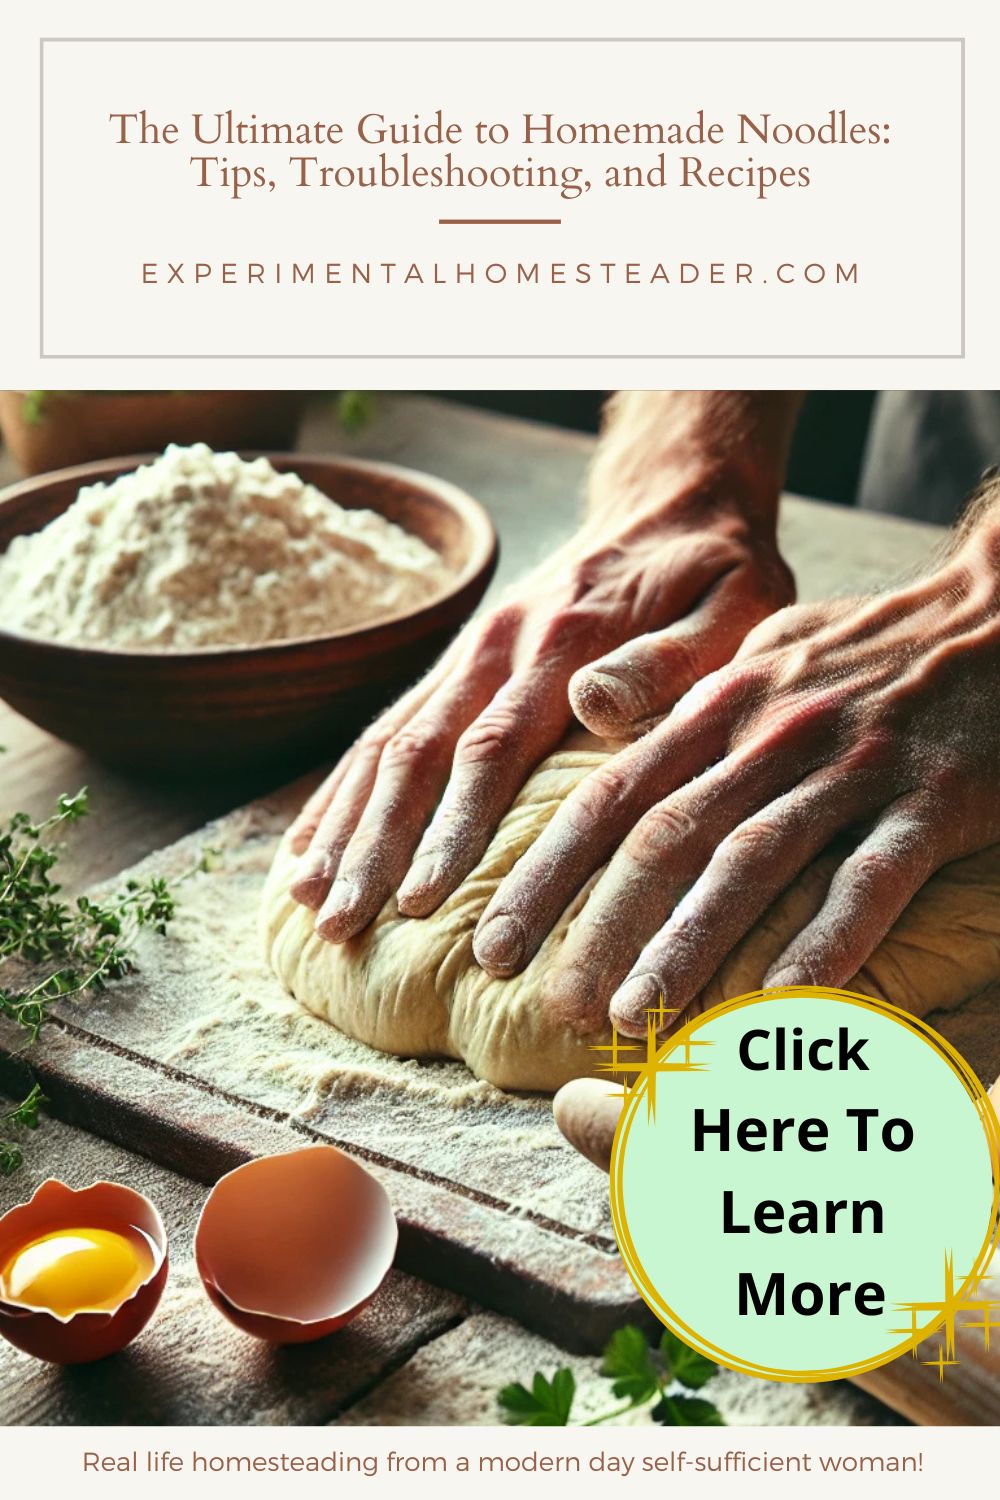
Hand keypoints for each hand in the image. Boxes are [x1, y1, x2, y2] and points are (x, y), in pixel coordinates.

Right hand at [289, 485, 792, 939]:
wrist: (670, 505)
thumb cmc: (715, 575)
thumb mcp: (731, 606)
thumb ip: (668, 660)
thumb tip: (591, 707)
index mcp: (566, 642)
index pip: (493, 748)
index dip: (452, 828)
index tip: (420, 901)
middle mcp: (500, 645)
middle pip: (418, 753)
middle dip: (374, 845)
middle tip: (341, 926)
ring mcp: (469, 653)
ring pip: (386, 743)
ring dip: (344, 824)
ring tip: (306, 901)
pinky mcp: (457, 665)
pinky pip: (385, 729)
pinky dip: (342, 791)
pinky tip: (309, 847)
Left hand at [472, 498, 999, 1036]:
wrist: (995, 610)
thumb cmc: (868, 648)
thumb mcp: (760, 652)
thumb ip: (678, 694)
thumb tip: (588, 713)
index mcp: (723, 707)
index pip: (611, 797)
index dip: (546, 873)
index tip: (491, 944)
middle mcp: (772, 735)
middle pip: (666, 837)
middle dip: (598, 925)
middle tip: (548, 1006)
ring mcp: (852, 767)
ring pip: (752, 861)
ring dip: (687, 944)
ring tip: (634, 1018)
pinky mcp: (932, 799)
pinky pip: (870, 878)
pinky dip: (824, 941)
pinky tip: (781, 1004)